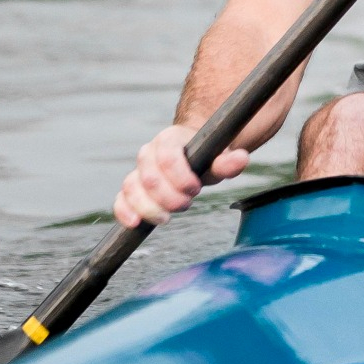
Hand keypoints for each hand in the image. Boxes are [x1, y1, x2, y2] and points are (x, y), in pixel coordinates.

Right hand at [114, 123, 249, 226]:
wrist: (189, 155)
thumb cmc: (204, 157)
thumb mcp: (218, 158)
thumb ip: (227, 161)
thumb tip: (242, 158)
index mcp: (169, 139)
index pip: (167, 156)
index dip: (180, 177)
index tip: (196, 188)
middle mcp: (149, 153)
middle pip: (149, 178)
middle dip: (169, 197)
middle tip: (187, 203)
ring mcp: (138, 171)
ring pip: (132, 188)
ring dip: (150, 208)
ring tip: (167, 217)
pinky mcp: (131, 189)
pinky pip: (120, 200)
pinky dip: (125, 211)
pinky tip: (135, 223)